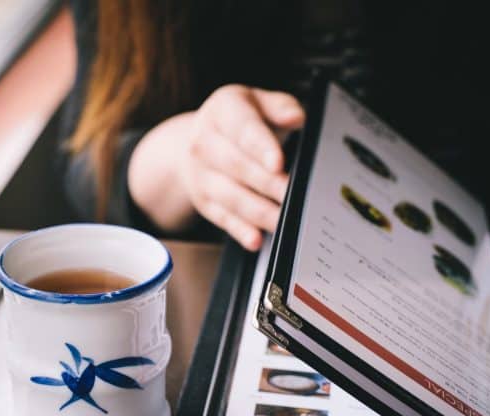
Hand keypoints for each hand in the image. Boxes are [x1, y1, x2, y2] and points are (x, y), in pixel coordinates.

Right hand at [129, 85, 303, 250]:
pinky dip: (240, 231)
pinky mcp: (203, 201)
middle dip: (268, 184)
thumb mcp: (257, 102)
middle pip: (237, 166)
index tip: (278, 163)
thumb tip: (296, 117)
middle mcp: (204, 142)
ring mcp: (201, 174)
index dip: (261, 147)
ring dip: (259, 212)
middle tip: (294, 196)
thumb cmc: (237, 121)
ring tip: (284, 221)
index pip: (243, 130)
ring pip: (231, 196)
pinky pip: (222, 218)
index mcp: (222, 111)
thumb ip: (280, 106)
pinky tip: (256, 239)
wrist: (194, 141)